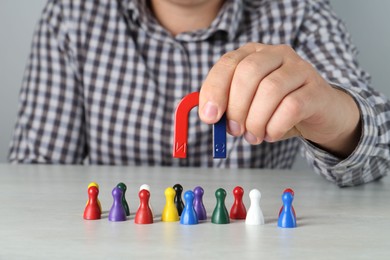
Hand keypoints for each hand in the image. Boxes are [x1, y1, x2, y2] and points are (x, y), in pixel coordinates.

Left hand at [199, 43, 360, 157]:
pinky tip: (272, 134)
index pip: (228, 63)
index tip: (209, 117)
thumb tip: (209, 115)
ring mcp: (299, 69)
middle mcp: (277, 54)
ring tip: (254, 136)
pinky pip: (292, 107)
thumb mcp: (248, 105)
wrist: (320, 114)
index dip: (214, 90)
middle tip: (234, 131)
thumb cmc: (277, 109)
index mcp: (254, 54)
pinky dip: (275, 127)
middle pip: (248, 72)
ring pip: (270, 90)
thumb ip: (227, 106)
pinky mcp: (316, 89)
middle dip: (236, 107)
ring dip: (256, 121)